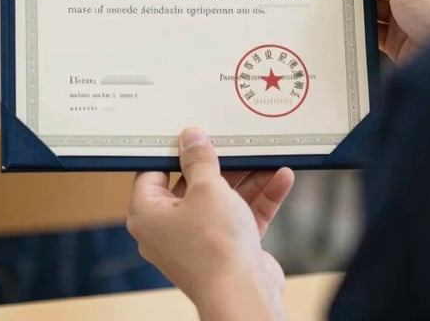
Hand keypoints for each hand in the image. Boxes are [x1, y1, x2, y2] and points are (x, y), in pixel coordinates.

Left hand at [127, 127, 294, 320]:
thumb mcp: (207, 188)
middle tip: (229, 141)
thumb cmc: (214, 247)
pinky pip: (241, 216)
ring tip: (262, 156)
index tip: (189, 134)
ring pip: (221, 199)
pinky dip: (259, 198)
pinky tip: (280, 178)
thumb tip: (191, 138)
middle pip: (192, 185)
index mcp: (149, 215)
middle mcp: (170, 230)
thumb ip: (200, 159)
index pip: (152, 173)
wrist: (244, 296)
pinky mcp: (227, 249)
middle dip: (217, 164)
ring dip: (246, 179)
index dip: (171, 151)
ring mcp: (200, 240)